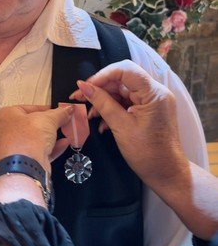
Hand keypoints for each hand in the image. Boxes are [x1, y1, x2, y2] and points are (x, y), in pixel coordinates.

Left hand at [0, 105, 72, 171]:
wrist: (24, 167)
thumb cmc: (29, 136)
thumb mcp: (48, 120)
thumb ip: (59, 114)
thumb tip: (67, 109)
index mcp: (5, 116)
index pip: (27, 108)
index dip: (45, 109)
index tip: (58, 111)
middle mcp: (4, 132)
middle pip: (31, 125)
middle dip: (49, 125)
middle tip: (62, 122)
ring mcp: (11, 149)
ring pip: (34, 140)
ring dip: (51, 137)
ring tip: (66, 133)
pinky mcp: (20, 163)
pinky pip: (37, 153)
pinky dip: (50, 149)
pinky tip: (64, 144)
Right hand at [70, 60, 188, 186]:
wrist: (166, 174)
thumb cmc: (147, 153)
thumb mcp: (121, 126)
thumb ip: (102, 103)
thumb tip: (84, 86)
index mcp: (153, 93)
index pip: (125, 70)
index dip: (102, 76)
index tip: (85, 87)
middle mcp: (155, 92)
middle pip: (122, 80)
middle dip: (100, 89)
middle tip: (79, 98)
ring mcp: (153, 101)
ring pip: (122, 92)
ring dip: (104, 101)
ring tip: (90, 115)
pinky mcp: (149, 110)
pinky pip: (127, 103)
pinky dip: (113, 110)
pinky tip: (101, 123)